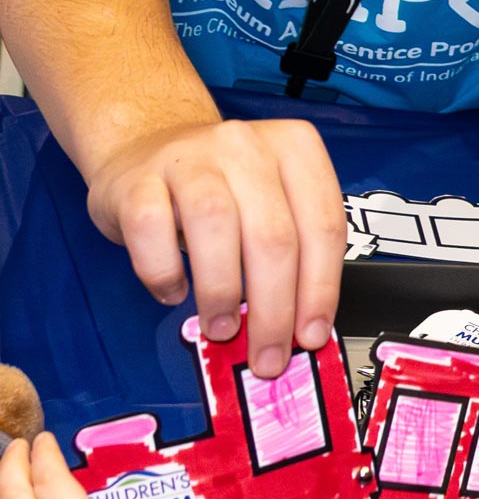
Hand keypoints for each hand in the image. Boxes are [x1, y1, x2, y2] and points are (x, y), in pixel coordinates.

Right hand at [86, 116, 345, 376]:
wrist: (146, 146)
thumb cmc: (220, 188)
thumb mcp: (269, 202)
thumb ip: (292, 252)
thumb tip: (302, 328)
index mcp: (295, 148)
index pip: (323, 225)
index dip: (321, 289)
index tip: (311, 335)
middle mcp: (246, 145)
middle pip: (273, 235)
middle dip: (274, 310)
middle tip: (267, 354)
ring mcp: (189, 157)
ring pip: (215, 225)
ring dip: (222, 292)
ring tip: (221, 326)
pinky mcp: (137, 179)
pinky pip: (151, 229)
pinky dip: (164, 271)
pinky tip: (173, 292)